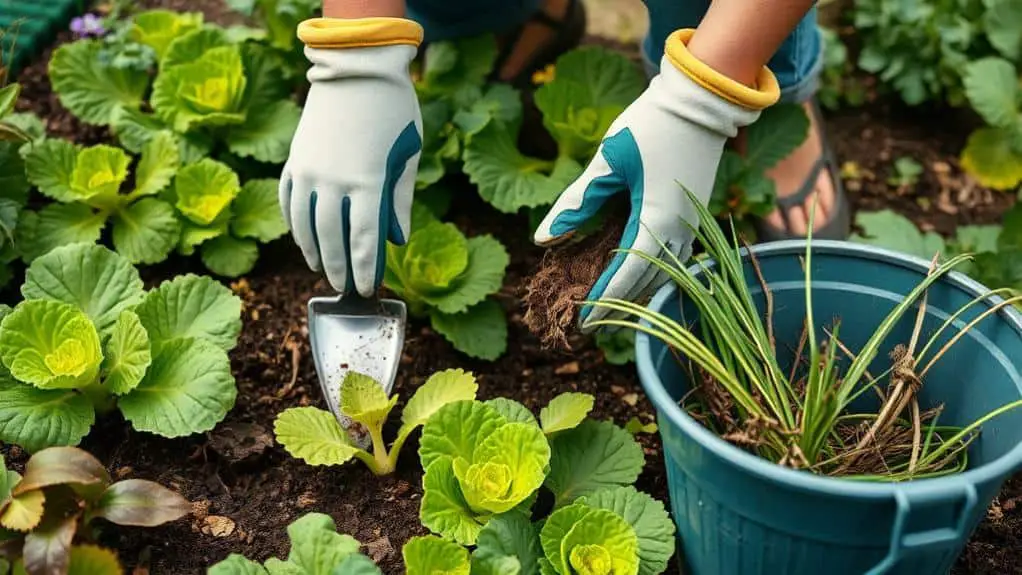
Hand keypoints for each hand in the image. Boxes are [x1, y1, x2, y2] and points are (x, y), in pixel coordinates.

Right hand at [280, 18, 423, 296]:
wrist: (355, 67)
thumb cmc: (392, 110)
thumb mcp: (407, 154)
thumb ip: (399, 199)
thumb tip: (396, 238)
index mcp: (366, 182)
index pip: (363, 240)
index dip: (365, 269)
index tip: (368, 289)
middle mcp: (332, 182)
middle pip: (332, 239)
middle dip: (339, 268)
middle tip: (346, 289)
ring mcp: (308, 171)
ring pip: (304, 224)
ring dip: (313, 251)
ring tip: (322, 269)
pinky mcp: (295, 159)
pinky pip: (288, 200)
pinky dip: (294, 223)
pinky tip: (302, 238)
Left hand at [533, 29, 779, 331]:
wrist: (698, 102)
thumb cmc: (648, 127)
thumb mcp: (605, 162)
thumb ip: (575, 203)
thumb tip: (542, 241)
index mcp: (656, 220)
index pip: (627, 275)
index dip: (604, 301)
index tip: (582, 323)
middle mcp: (680, 230)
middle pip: (647, 282)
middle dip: (619, 307)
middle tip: (591, 326)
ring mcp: (692, 224)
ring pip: (664, 274)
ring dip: (637, 294)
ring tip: (610, 311)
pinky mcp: (694, 216)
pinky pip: (674, 259)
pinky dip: (653, 275)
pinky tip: (637, 280)